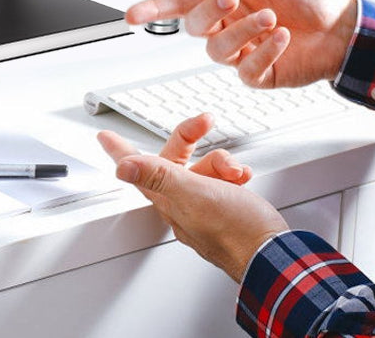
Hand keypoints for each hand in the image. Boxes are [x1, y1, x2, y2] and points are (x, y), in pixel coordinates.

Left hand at [98, 112, 285, 281]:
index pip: (137, 170)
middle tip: (205, 120)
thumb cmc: (235, 231)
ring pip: (204, 166)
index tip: (105, 137)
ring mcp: (202, 205)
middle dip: (194, 139)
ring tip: (236, 173)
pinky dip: (234, 174)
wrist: (269, 253)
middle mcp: (181, 203)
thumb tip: (122, 167)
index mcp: (168, 199)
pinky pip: (222, 179)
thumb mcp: (194, 194)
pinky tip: (242, 179)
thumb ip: (159, 177)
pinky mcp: (223, 207)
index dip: (121, 150)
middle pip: (176, 159)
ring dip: (223, 162)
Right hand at [125, 0, 357, 88]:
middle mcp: (231, 25)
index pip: (183, 4)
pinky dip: (264, 52)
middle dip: (209, 12)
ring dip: (242, 31)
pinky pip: (246, 70)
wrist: (341, 26)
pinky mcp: (261, 74)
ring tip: (270, 17)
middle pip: (195, 27)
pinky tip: (281, 37)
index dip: (156, 9)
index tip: (131, 15)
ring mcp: (244, 52)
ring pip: (218, 51)